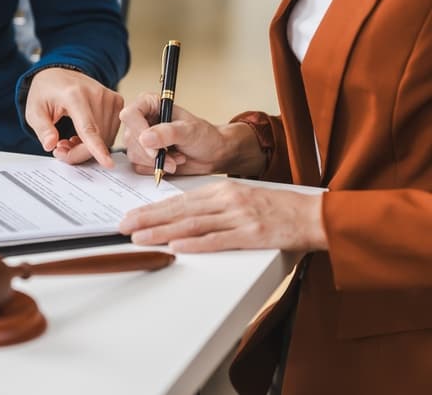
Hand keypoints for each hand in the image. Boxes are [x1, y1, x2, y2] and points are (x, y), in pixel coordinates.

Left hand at [24, 67, 123, 166]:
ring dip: (88, 147)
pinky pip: (111, 132)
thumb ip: (42, 129)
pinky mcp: (117, 101)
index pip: (88, 128)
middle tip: (60, 149)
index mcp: (74, 95)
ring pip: (106, 138)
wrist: (58, 74)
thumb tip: (50, 145)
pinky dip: (98, 139)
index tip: (107, 164)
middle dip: (78, 152)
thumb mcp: (34, 110)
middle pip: (96, 138)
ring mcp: (109, 97)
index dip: (96, 148)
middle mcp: (96, 94)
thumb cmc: (46, 93)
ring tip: (69, 139)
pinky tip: (82, 133)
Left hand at [118, 181, 327, 251]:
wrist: (315, 215)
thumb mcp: (241, 199)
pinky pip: (218, 240)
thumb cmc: (277, 209)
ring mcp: (239, 217)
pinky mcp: (252, 235)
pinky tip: (176, 247)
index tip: (131, 215)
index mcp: (222, 190)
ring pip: (192, 225)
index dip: (152, 208)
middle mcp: (227, 201)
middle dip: (148, 219)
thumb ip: (213, 206)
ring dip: (162, 232)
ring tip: (140, 238)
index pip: (178, 200)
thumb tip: (181, 218)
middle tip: (123, 227)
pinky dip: (195, 244)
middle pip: (179, 211)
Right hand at [119, 92, 264, 176]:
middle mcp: (142, 120)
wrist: (212, 154)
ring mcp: (140, 138)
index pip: (130, 114)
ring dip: (156, 162)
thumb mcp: (190, 131)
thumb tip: (146, 138)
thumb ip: (168, 133)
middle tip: (173, 157)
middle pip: (130, 138)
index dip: (138, 131)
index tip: (154, 147)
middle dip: (152, 153)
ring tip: (177, 158)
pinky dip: (156, 168)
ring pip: (133, 154)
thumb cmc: (204, 136)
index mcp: (150, 104)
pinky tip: (171, 163)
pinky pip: (138, 166)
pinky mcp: (142, 155)